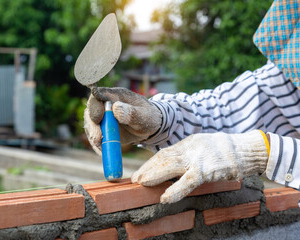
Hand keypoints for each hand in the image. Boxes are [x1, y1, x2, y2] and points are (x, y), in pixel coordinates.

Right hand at [84, 87, 161, 154]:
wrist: (149, 128)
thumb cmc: (148, 117)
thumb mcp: (144, 116)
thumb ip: (131, 112)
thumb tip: (116, 108)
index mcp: (116, 95)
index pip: (99, 95)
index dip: (95, 106)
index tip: (98, 119)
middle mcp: (106, 105)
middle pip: (91, 111)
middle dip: (92, 126)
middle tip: (98, 139)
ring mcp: (103, 117)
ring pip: (91, 124)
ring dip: (93, 136)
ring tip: (100, 146)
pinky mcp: (103, 128)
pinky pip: (95, 136)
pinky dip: (98, 145)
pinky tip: (103, 151)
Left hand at [131, 130, 267, 203]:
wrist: (247, 150)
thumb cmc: (225, 150)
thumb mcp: (202, 147)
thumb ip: (187, 154)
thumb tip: (171, 164)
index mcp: (188, 143)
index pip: (165, 153)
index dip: (151, 162)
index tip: (141, 170)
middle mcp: (189, 148)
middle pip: (164, 158)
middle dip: (148, 168)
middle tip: (135, 178)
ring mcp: (197, 159)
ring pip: (171, 166)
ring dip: (154, 175)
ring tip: (141, 183)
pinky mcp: (207, 170)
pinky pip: (188, 182)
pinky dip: (175, 190)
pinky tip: (164, 198)